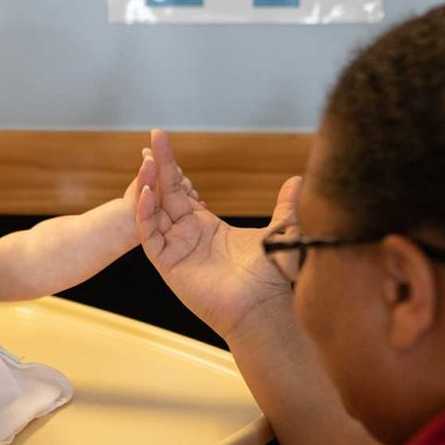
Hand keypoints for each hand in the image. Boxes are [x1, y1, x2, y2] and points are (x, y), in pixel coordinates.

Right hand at [136, 129, 299, 340]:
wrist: (263, 306)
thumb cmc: (269, 277)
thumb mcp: (279, 231)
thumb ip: (285, 206)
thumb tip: (298, 181)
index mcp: (206, 227)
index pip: (181, 190)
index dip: (171, 166)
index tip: (163, 141)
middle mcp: (186, 236)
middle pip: (165, 194)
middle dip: (158, 166)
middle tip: (154, 137)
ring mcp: (175, 250)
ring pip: (153, 212)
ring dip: (148, 186)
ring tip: (146, 162)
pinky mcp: (168, 265)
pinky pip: (150, 236)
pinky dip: (146, 215)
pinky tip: (148, 193)